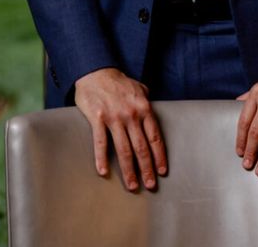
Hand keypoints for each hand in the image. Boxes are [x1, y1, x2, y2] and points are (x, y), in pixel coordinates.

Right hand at [75, 67, 166, 191]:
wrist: (96, 71)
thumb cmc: (118, 82)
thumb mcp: (139, 88)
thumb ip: (147, 101)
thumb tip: (152, 112)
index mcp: (144, 108)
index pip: (155, 137)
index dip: (159, 156)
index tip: (162, 171)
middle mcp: (131, 114)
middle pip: (142, 148)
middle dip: (147, 169)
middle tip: (150, 185)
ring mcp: (114, 117)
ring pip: (124, 150)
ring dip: (129, 170)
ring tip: (132, 186)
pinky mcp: (98, 118)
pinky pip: (101, 143)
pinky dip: (102, 159)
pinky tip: (103, 172)